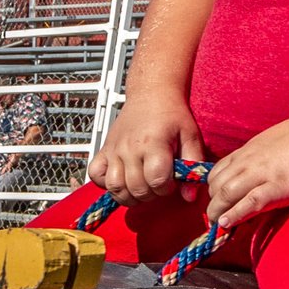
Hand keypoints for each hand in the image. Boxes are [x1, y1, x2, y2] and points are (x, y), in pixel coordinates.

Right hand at [90, 89, 208, 204]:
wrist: (151, 93)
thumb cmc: (172, 114)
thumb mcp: (191, 136)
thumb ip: (193, 166)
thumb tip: (190, 196)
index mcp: (153, 143)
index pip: (157, 181)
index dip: (167, 188)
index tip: (171, 181)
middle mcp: (130, 148)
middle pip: (137, 188)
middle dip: (151, 194)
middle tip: (158, 184)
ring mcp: (114, 150)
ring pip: (115, 187)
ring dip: (130, 195)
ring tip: (141, 187)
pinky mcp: (104, 150)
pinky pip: (95, 174)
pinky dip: (105, 183)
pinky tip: (121, 179)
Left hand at [203, 112, 288, 229]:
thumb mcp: (273, 143)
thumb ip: (259, 158)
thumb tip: (254, 175)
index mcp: (248, 151)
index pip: (217, 171)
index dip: (213, 189)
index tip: (215, 201)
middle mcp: (250, 161)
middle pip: (217, 184)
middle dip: (211, 203)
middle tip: (214, 217)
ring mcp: (264, 174)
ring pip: (226, 193)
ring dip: (217, 211)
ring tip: (216, 224)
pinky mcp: (279, 187)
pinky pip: (249, 202)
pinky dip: (234, 214)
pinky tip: (227, 223)